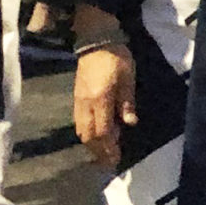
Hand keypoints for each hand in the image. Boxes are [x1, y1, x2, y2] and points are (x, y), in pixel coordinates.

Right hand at [74, 44, 137, 168]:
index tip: (116, 159)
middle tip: (110, 162)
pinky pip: (79, 122)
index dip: (108, 147)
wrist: (96, 42)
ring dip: (92, 145)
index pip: (102, 131)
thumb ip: (127, 102)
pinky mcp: (76, 98)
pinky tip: (97, 137)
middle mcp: (85, 104)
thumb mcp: (128, 79)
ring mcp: (78, 101)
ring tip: (104, 153)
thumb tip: (129, 124)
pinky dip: (87, 134)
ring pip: (81, 130)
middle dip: (98, 151)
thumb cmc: (117, 59)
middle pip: (88, 135)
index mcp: (100, 99)